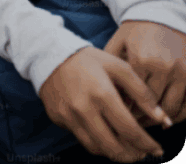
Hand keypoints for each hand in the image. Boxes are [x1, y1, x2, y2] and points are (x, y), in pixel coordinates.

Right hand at [40, 47, 167, 161]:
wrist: (49, 55)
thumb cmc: (87, 60)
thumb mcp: (119, 67)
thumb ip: (141, 92)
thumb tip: (158, 116)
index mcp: (101, 94)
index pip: (129, 130)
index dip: (146, 144)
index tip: (155, 148)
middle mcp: (83, 108)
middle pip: (112, 146)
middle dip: (131, 155)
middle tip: (141, 154)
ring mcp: (68, 115)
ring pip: (96, 148)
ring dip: (115, 154)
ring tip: (126, 151)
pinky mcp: (58, 119)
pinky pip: (81, 138)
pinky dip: (97, 144)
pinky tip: (106, 137)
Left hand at [106, 21, 185, 124]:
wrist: (161, 13)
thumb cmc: (135, 31)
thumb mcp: (117, 44)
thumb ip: (112, 68)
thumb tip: (106, 95)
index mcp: (142, 61)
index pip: (133, 96)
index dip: (126, 111)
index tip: (119, 119)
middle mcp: (165, 67)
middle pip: (153, 106)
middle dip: (142, 120)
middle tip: (133, 127)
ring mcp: (183, 71)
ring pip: (173, 108)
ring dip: (162, 121)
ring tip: (149, 125)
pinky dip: (180, 114)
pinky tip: (169, 119)